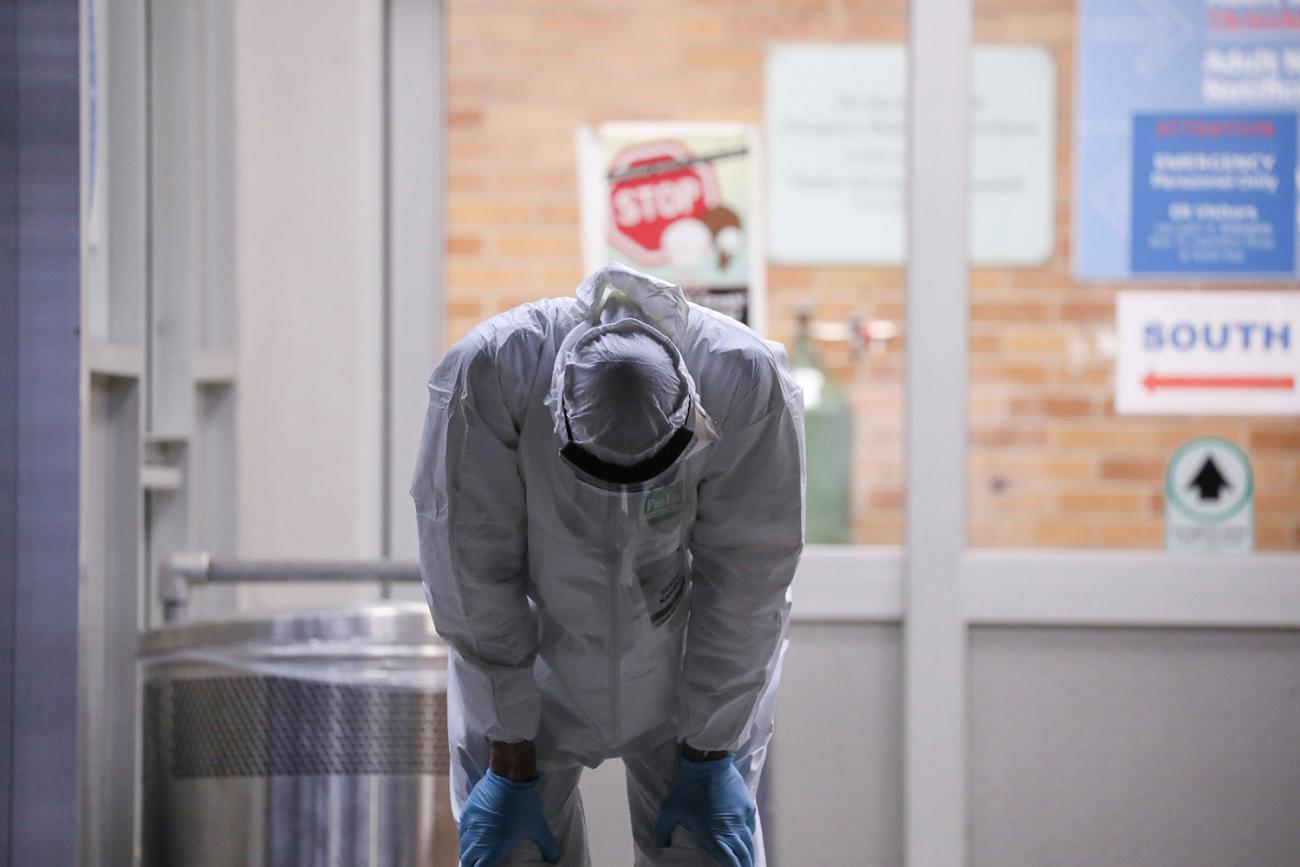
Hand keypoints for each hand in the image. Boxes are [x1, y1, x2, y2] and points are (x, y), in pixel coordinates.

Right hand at [459, 770, 559, 866]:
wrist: (511, 775)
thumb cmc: (525, 803)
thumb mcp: (538, 826)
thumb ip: (547, 845)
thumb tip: (554, 858)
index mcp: (493, 847)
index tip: (490, 866)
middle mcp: (477, 838)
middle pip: (467, 860)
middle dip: (473, 863)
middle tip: (482, 863)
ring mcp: (469, 824)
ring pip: (463, 845)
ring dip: (469, 851)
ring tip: (477, 853)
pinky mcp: (467, 811)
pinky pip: (462, 830)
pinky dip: (466, 837)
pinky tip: (473, 836)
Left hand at [653, 752, 756, 866]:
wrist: (707, 759)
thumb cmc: (686, 786)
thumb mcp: (668, 810)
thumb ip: (663, 831)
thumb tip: (660, 845)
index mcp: (714, 834)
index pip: (730, 862)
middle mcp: (732, 828)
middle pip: (744, 856)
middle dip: (744, 866)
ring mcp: (742, 817)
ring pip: (749, 842)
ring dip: (748, 855)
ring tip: (747, 863)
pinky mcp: (747, 805)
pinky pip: (751, 827)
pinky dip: (749, 837)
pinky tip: (746, 840)